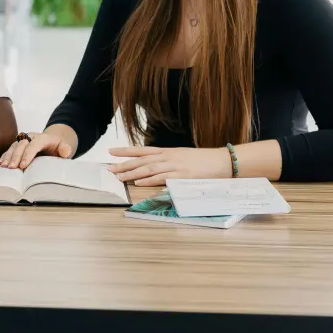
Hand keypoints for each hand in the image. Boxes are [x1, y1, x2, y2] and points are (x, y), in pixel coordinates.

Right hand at [0, 131, 73, 169]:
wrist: (51, 142)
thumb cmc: (56, 147)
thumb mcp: (63, 147)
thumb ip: (65, 149)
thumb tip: (65, 152)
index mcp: (42, 138)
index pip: (34, 145)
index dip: (28, 154)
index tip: (24, 165)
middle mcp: (31, 137)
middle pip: (22, 145)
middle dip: (16, 156)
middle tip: (12, 167)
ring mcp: (23, 141)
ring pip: (14, 146)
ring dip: (8, 156)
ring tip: (4, 166)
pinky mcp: (17, 146)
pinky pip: (9, 150)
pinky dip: (5, 156)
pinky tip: (0, 163)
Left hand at [107, 146, 231, 185]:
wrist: (223, 161)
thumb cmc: (204, 161)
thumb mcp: (182, 157)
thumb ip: (168, 160)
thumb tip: (154, 167)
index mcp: (168, 151)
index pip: (142, 150)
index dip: (126, 151)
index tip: (111, 152)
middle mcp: (168, 157)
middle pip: (142, 160)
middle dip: (124, 164)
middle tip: (109, 168)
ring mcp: (175, 166)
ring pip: (148, 169)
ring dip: (132, 173)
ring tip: (119, 177)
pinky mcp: (182, 176)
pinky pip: (162, 178)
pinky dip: (149, 180)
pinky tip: (139, 182)